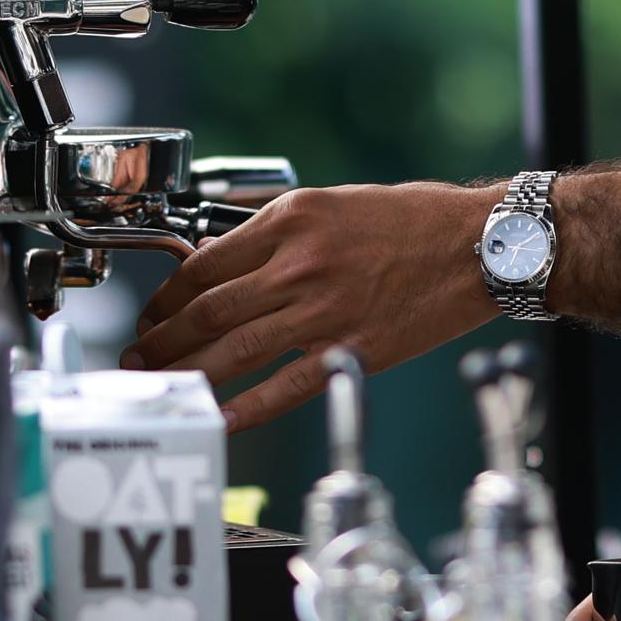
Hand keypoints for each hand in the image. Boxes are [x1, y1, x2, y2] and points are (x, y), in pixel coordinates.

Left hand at [123, 182, 498, 427]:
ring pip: (232, 348)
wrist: (480, 246)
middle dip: (162, 337)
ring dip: (186, 370)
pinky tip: (216, 419)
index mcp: (292, 220)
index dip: (167, 293)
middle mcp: (299, 264)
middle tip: (140, 355)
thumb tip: (224, 255)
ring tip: (160, 384)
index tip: (154, 310)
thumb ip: (278, 230)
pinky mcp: (350, 351)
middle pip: (208, 309)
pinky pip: (282, 388)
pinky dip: (242, 408)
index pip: (205, 263)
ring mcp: (323, 311)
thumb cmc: (413, 220)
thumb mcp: (334, 201)